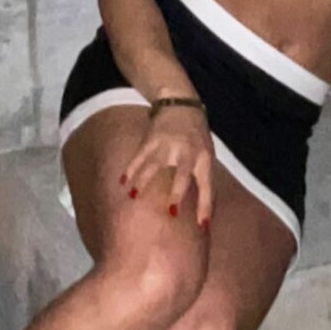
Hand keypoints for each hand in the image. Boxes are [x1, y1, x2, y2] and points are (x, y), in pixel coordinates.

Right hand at [121, 106, 214, 228]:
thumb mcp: (207, 152)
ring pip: (154, 166)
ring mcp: (167, 144)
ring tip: (133, 198)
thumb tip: (202, 207)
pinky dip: (130, 170)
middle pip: (182, 174)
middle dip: (177, 193)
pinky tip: (123, 182)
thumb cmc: (197, 134)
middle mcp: (187, 152)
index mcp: (204, 158)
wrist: (180, 103)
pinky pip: (139, 157)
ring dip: (142, 182)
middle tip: (170, 211)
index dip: (206, 206)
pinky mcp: (151, 139)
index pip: (207, 185)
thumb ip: (202, 175)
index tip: (202, 225)